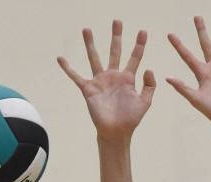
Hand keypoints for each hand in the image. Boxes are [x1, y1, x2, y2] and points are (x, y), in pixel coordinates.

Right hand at [58, 20, 155, 140]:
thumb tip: (149, 68)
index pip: (134, 58)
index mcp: (127, 79)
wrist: (116, 132)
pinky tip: (60, 58)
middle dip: (116, 37)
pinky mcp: (88, 89)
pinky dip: (68, 68)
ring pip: (94, 58)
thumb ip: (149, 86)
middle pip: (115, 51)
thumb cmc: (131, 119)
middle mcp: (113, 76)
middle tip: (117, 21)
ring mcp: (100, 81)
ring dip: (90, 44)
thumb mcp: (145, 102)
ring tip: (87, 29)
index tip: (143, 31)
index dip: (139, 45)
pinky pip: (76, 76)